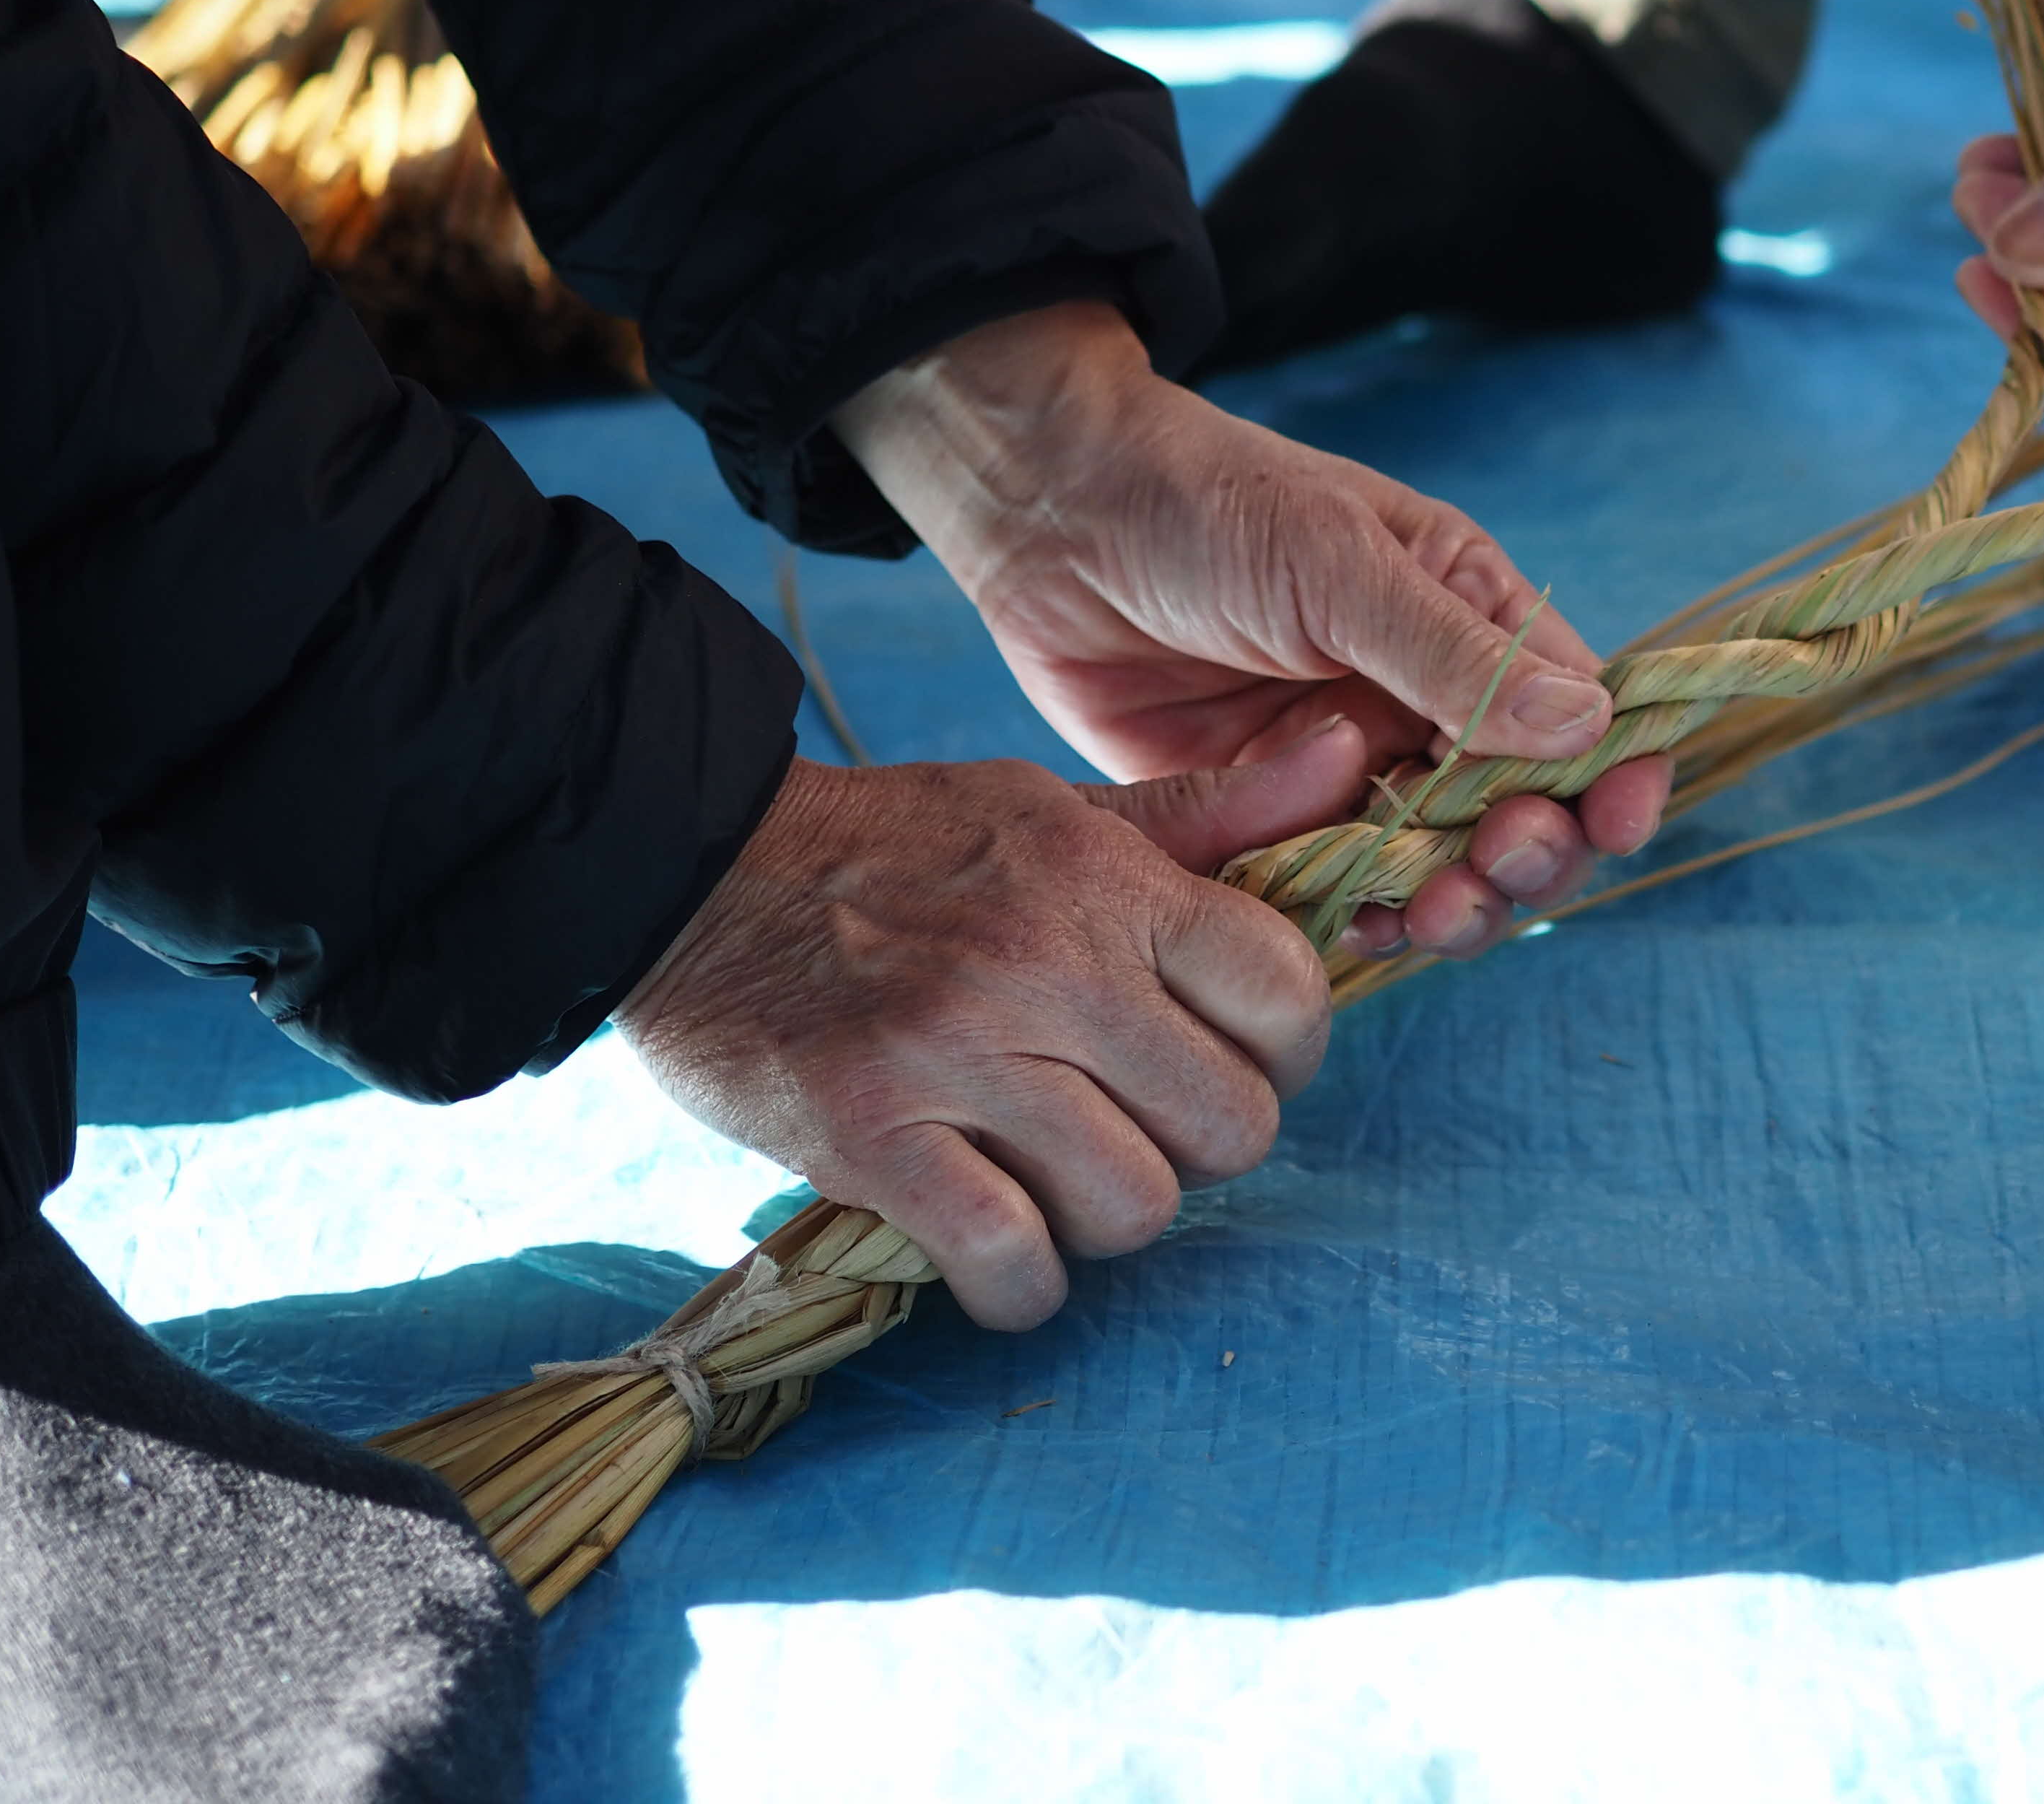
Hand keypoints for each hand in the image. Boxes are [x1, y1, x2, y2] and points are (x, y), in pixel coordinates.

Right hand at [618, 738, 1362, 1327]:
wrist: (691, 867)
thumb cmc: (903, 848)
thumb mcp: (1059, 810)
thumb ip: (1210, 815)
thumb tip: (1352, 759)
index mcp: (1106, 882)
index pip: (1284, 993)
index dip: (1285, 1048)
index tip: (1236, 1055)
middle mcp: (1046, 966)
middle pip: (1229, 1124)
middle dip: (1203, 1144)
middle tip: (1143, 1122)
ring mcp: (956, 1056)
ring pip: (1134, 1205)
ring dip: (1110, 1215)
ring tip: (1062, 1176)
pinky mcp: (870, 1139)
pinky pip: (1009, 1261)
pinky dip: (1022, 1284)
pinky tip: (1002, 1250)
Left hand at [835, 302, 1667, 957]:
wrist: (1050, 515)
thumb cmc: (1205, 500)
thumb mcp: (1336, 561)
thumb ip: (1452, 652)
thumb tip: (1587, 724)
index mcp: (1468, 617)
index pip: (1578, 712)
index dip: (1613, 775)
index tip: (1616, 822)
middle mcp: (1421, 701)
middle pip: (1519, 812)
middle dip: (1528, 855)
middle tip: (1492, 868)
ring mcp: (1347, 764)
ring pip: (1436, 867)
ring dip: (1451, 904)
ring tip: (1426, 914)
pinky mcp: (1268, 813)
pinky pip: (1336, 890)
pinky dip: (1359, 921)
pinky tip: (1357, 928)